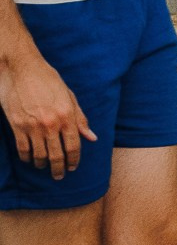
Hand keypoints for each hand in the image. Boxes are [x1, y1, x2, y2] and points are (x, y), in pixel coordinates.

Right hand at [0, 46, 94, 178]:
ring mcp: (32, 126)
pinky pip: (22, 148)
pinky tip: (29, 160)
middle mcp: (51, 124)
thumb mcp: (69, 96)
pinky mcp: (16, 125)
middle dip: (59, 168)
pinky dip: (26, 157)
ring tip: (44, 168)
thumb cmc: (47, 80)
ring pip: (38, 155)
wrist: (21, 69)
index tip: (73, 168)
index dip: (74, 160)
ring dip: (42, 165)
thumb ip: (80, 119)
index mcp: (67, 116)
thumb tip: (92, 138)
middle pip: (56, 155)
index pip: (74, 146)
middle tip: (59, 176)